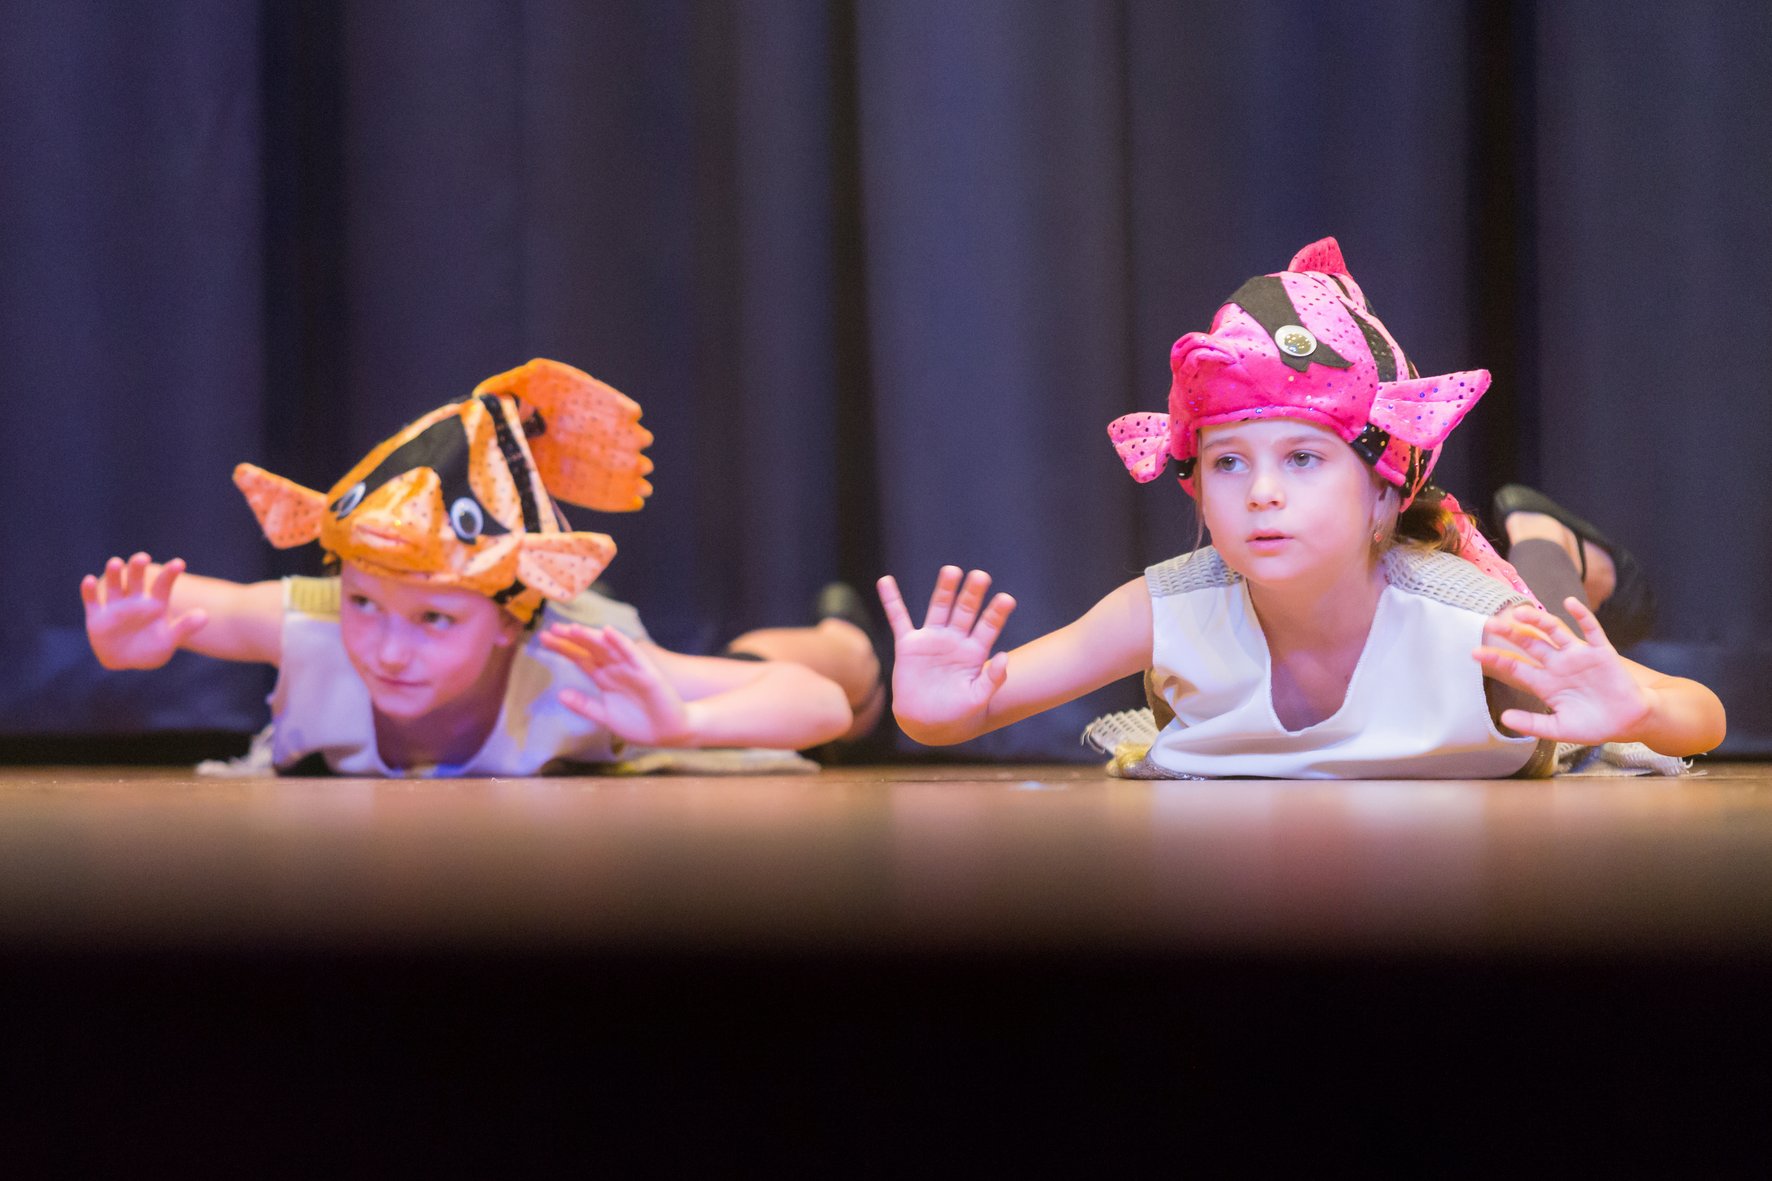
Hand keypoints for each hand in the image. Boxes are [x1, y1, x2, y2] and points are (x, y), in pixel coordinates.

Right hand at [80, 553, 208, 669]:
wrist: (127, 663)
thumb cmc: (151, 649)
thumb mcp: (169, 640)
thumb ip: (185, 627)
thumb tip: (205, 615)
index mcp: (155, 604)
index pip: (163, 585)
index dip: (170, 574)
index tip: (179, 563)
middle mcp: (135, 601)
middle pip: (136, 579)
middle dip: (137, 568)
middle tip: (143, 558)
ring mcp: (115, 607)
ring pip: (114, 586)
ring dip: (114, 574)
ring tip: (116, 563)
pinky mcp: (97, 616)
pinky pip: (92, 601)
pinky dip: (89, 591)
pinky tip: (89, 579)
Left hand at [541, 624, 694, 746]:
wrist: (670, 732)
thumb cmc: (640, 724)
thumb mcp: (605, 715)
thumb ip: (584, 705)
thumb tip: (560, 694)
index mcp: (605, 678)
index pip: (580, 658)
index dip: (563, 648)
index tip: (543, 639)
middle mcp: (616, 669)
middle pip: (590, 649)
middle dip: (572, 639)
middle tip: (551, 629)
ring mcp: (631, 669)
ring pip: (608, 648)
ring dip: (592, 637)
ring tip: (573, 628)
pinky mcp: (647, 673)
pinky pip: (633, 655)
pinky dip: (621, 643)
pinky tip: (608, 632)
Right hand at [876, 566, 1016, 742]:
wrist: (928, 724)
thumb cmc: (958, 715)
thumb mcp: (979, 699)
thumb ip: (992, 680)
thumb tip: (1005, 656)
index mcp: (974, 652)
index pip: (988, 626)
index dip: (997, 613)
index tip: (1007, 599)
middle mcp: (955, 641)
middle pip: (966, 610)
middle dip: (973, 593)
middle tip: (981, 576)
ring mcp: (932, 640)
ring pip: (939, 608)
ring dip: (945, 589)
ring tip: (952, 570)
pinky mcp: (909, 646)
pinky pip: (899, 619)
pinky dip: (892, 600)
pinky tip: (886, 581)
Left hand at [1474, 598, 1653, 745]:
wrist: (1628, 722)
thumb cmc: (1593, 725)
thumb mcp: (1559, 729)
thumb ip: (1532, 724)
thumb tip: (1504, 719)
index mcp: (1545, 683)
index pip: (1516, 667)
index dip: (1497, 659)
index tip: (1474, 652)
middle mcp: (1558, 665)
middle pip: (1530, 643)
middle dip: (1511, 633)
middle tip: (1491, 623)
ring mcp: (1579, 656)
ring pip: (1555, 632)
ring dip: (1539, 620)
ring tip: (1521, 612)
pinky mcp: (1602, 652)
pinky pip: (1591, 630)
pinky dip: (1582, 615)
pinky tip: (1570, 603)